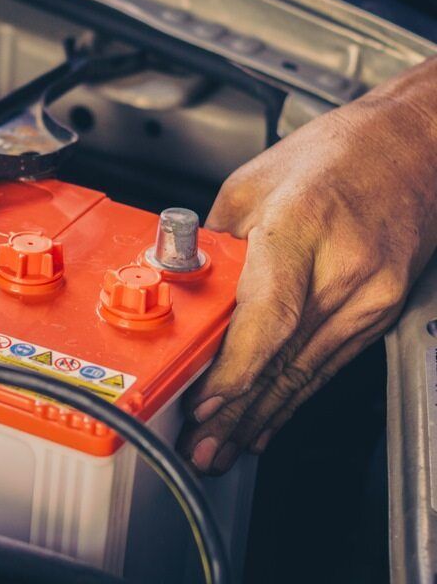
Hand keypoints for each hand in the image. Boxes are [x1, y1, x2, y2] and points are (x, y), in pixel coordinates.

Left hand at [178, 58, 436, 473]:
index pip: (270, 316)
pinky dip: (295, 395)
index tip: (207, 402)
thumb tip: (183, 295)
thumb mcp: (249, 187)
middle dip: (240, 410)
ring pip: (308, 370)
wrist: (411, 147)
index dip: (237, 369)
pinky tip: (270, 419)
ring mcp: (372, 293)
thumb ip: (215, 248)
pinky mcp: (382, 309)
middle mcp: (345, 267)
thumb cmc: (332, 156)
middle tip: (204, 446)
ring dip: (264, 414)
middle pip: (286, 357)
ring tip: (227, 447)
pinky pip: (329, 362)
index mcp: (303, 226)